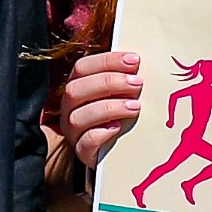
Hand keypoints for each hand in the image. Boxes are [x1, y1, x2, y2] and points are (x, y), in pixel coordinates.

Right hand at [58, 51, 142, 169]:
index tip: (134, 60)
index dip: (107, 61)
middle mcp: (70, 107)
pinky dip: (101, 133)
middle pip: (76, 89)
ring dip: (109, 108)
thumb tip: (141, 61)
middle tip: (137, 83)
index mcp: (78, 86)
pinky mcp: (82, 151)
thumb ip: (126, 76)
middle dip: (109, 82)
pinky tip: (118, 127)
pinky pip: (85, 142)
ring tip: (135, 106)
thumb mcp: (122, 92)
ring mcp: (73, 130)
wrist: (119, 148)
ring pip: (78, 117)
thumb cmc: (121, 113)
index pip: (83, 67)